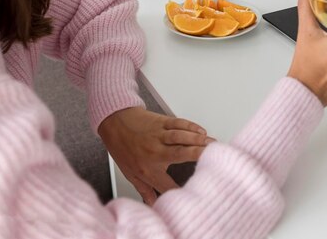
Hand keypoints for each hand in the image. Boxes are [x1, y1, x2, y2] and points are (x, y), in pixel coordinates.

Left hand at [98, 107, 213, 204]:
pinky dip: (191, 126)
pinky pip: (179, 123)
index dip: (181, 190)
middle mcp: (154, 152)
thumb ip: (145, 190)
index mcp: (147, 169)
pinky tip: (201, 131)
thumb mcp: (130, 174)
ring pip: (181, 137)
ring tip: (212, 144)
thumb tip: (153, 204)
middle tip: (213, 158)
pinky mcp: (162, 122)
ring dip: (198, 140)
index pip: (167, 184)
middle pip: (180, 154)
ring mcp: (159, 136)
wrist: (113, 123)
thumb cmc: (122, 146)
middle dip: (198, 155)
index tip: (194, 191)